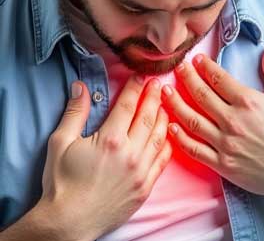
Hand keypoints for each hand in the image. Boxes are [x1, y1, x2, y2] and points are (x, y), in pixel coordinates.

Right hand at [37, 75, 172, 240]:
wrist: (69, 221)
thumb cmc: (62, 183)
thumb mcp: (61, 143)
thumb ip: (74, 113)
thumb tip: (80, 87)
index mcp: (110, 140)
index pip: (127, 106)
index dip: (135, 88)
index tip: (141, 77)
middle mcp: (130, 153)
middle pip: (148, 117)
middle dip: (154, 97)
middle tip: (158, 84)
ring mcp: (141, 170)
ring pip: (159, 137)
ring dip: (163, 118)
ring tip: (165, 105)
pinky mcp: (146, 186)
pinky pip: (163, 160)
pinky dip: (167, 144)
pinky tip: (168, 134)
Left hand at [161, 41, 263, 204]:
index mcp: (249, 103)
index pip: (220, 80)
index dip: (206, 67)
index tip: (197, 58)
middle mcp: (233, 121)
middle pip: (201, 95)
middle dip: (187, 78)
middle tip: (178, 68)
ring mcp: (224, 144)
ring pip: (192, 120)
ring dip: (175, 104)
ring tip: (165, 92)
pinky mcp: (221, 164)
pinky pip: (194, 149)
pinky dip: (179, 137)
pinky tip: (171, 126)